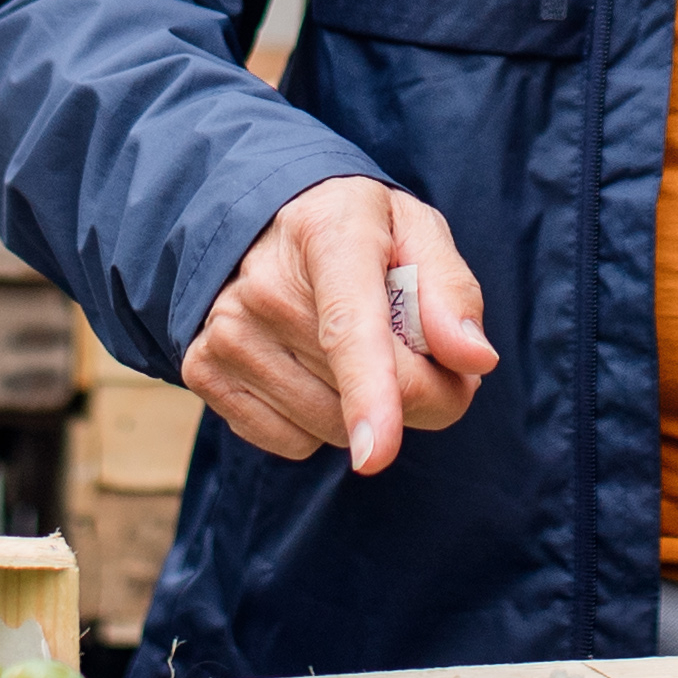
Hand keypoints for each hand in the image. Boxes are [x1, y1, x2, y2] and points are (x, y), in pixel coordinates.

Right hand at [184, 176, 497, 472]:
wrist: (267, 224)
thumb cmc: (359, 232)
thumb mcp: (416, 231)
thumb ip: (451, 292)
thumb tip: (474, 358)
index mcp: (328, 234)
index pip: (349, 326)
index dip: (369, 391)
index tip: (375, 453)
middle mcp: (264, 284)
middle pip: (358, 390)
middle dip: (418, 392)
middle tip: (422, 353)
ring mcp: (226, 330)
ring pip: (327, 427)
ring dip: (363, 411)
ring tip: (357, 351)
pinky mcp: (203, 370)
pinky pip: (290, 442)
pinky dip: (317, 424)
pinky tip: (311, 370)